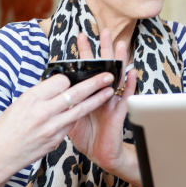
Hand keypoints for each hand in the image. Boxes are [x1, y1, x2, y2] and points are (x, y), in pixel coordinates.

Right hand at [0, 66, 113, 186]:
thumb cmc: (5, 129)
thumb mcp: (19, 103)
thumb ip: (40, 94)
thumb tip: (59, 83)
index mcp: (31, 99)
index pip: (60, 81)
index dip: (69, 77)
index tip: (73, 77)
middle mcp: (43, 112)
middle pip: (75, 93)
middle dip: (94, 83)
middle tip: (108, 76)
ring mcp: (51, 128)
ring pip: (80, 110)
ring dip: (97, 100)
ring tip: (109, 91)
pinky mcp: (56, 140)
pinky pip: (72, 124)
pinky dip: (80, 115)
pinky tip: (90, 109)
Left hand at [68, 29, 139, 182]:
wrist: (100, 154)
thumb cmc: (87, 136)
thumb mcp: (71, 117)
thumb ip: (66, 103)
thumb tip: (53, 91)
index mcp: (91, 93)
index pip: (88, 68)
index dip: (85, 53)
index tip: (80, 37)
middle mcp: (103, 94)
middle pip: (105, 66)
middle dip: (104, 49)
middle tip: (105, 31)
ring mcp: (113, 102)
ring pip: (118, 77)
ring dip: (119, 61)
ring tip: (121, 45)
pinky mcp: (119, 113)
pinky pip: (126, 96)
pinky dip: (130, 85)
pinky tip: (132, 73)